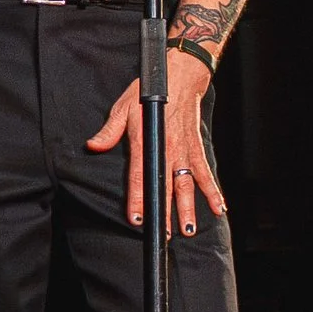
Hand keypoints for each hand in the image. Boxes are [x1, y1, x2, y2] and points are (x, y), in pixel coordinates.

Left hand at [89, 49, 227, 236]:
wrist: (181, 76)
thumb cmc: (149, 91)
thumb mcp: (124, 107)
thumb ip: (109, 131)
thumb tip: (93, 146)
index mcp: (146, 141)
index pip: (140, 176)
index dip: (138, 199)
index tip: (137, 219)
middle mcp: (167, 149)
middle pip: (166, 187)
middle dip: (165, 213)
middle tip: (164, 236)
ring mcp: (184, 150)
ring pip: (187, 184)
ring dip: (189, 208)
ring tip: (189, 229)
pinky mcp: (196, 148)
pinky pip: (205, 172)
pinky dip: (213, 190)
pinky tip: (218, 207)